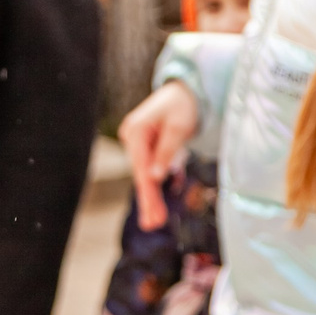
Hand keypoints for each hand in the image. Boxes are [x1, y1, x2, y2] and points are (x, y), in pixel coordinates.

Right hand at [119, 80, 199, 231]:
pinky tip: (153, 208)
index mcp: (136, 130)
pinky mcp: (144, 148)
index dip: (148, 192)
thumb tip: (155, 177)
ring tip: (154, 222)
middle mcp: (131, 137)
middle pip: (140, 174)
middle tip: (153, 225)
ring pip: (144, 175)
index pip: (141, 167)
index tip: (154, 213)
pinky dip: (153, 188)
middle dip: (148, 200)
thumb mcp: (179, 127)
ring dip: (150, 198)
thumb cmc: (183, 104)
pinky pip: (149, 170)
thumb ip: (166, 151)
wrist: (184, 90)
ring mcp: (136, 143)